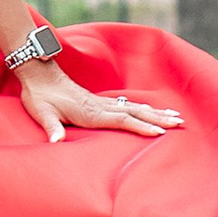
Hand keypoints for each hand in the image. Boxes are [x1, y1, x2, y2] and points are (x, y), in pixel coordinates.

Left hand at [17, 66, 183, 146]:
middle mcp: (100, 106)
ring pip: (134, 108)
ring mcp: (101, 103)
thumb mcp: (42, 113)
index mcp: (91, 112)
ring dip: (155, 112)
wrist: (38, 73)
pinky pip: (126, 106)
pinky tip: (150, 110)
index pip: (121, 120)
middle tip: (180, 123)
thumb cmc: (39, 96)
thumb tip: (56, 142)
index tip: (159, 132)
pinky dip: (142, 108)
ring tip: (175, 116)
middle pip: (135, 112)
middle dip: (158, 119)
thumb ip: (51, 128)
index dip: (140, 126)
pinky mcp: (98, 102)